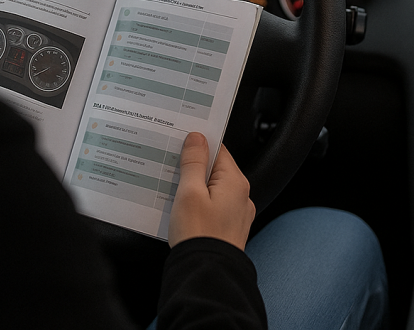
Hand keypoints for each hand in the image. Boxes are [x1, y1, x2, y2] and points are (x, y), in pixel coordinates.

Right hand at [168, 132, 254, 249]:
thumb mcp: (190, 193)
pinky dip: (199, 203)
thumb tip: (197, 138)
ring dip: (195, 186)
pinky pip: (214, 206)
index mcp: (235, 182)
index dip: (199, 143)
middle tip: (172, 166)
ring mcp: (236, 213)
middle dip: (194, 166)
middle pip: (216, 169)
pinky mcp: (228, 228)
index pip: (219, 149)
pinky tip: (183, 208)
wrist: (207, 274)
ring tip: (174, 188)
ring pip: (213, 188)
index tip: (181, 141)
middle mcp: (241, 196)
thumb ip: (194, 163)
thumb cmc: (199, 235)